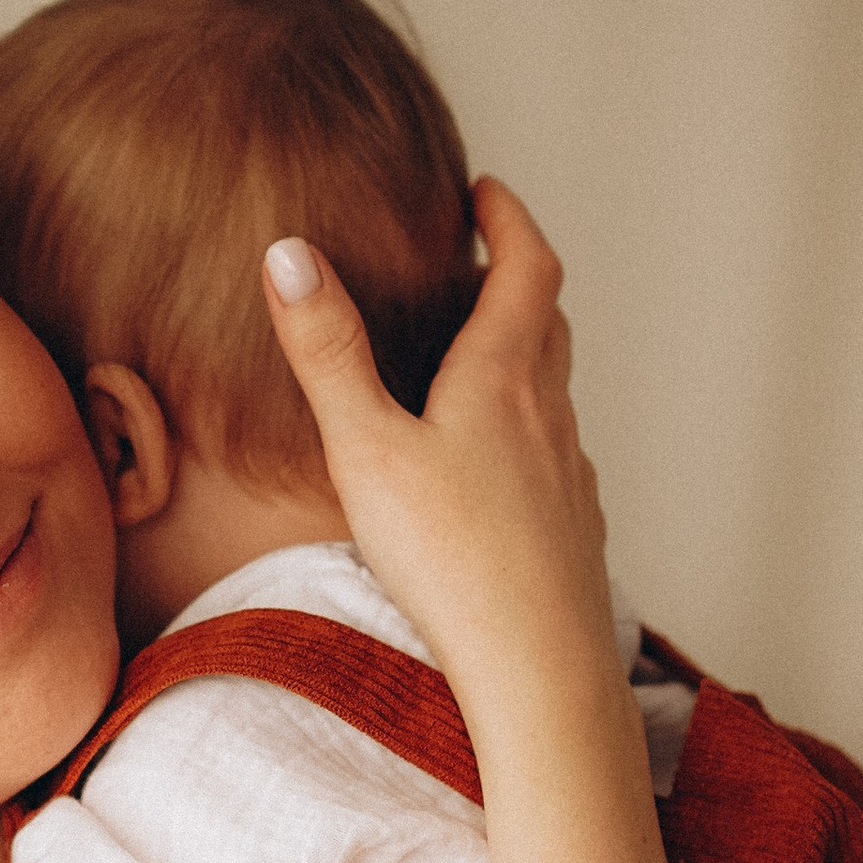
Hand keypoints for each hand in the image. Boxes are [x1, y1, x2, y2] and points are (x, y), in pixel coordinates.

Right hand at [261, 180, 617, 719]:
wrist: (540, 671)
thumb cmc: (453, 564)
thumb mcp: (366, 450)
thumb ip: (327, 352)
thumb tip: (289, 252)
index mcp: (503, 379)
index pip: (526, 266)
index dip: (507, 218)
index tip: (483, 191)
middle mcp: (549, 415)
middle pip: (547, 321)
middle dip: (515, 276)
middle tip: (477, 257)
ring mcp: (568, 474)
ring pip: (555, 388)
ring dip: (524, 351)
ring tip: (475, 352)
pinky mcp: (573, 528)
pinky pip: (555, 451)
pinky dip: (528, 424)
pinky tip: (492, 465)